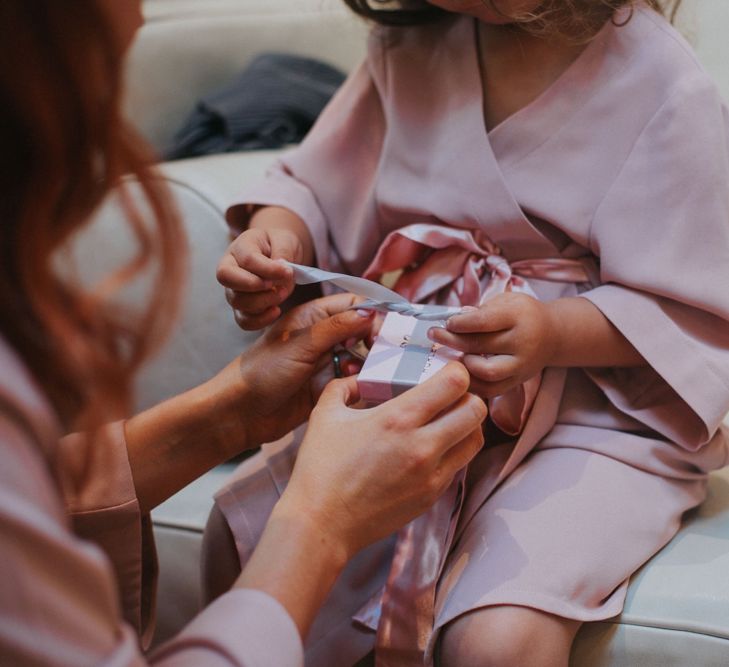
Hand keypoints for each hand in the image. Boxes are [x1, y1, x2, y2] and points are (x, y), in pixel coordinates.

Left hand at [209, 293, 375, 453]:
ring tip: (358, 370)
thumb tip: (371, 313)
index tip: (384, 330)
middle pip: (362, 331)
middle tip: (380, 352)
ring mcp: (326, 362)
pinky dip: (359, 382)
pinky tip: (354, 386)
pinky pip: (354, 381)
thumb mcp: (301, 344)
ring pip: (361, 357)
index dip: (372, 314)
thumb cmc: (263, 372)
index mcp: (313, 317)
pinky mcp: (328, 387)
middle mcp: (322, 337)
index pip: (353, 305)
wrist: (241, 414)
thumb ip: (337, 327)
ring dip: (367, 363)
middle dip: (375, 340)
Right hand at [216, 226, 302, 329]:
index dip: (267, 269)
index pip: (246, 260)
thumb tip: (281, 270)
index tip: (287, 271)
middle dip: (257, 286)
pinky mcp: (241, 307)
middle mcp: (230, 269)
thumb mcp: (285, 240)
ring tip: (283, 293)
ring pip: (237, 302)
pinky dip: (260, 320)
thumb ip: (283, 252)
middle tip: (280, 286)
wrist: (279, 254)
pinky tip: (276, 310)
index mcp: (239, 248)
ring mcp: (233, 290)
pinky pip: (244, 320)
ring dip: (263, 302)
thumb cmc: (279, 244)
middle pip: (229, 280)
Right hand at [279, 364, 486, 559]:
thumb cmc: (320, 469)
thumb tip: (360, 380)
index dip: (456, 371)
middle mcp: (422, 445)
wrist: (322, 524)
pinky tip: (432, 447)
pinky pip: (459, 464)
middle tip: (452, 395)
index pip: (454, 384)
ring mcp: (431, 474)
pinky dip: (454, 450)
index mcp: (398, 419)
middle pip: (477, 410)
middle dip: (468, 396)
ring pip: (476, 439)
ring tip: (448, 420)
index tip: (447, 370)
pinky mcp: (432, 496)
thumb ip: (345, 387)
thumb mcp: (325, 415)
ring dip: (467, 425)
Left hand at [427, 292, 557, 397]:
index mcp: (518, 317)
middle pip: (479, 345)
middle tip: (434, 334)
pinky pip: (490, 389)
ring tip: (452, 354)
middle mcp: (522, 342)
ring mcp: (520, 365)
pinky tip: (460, 372)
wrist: (553, 335)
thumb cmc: (522, 315)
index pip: (483, 321)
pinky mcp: (517, 382)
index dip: (459, 323)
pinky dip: (471, 383)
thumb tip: (455, 319)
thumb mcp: (506, 301)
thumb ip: (481, 310)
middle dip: (451, 340)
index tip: (446, 322)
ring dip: (463, 363)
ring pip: (485, 372)